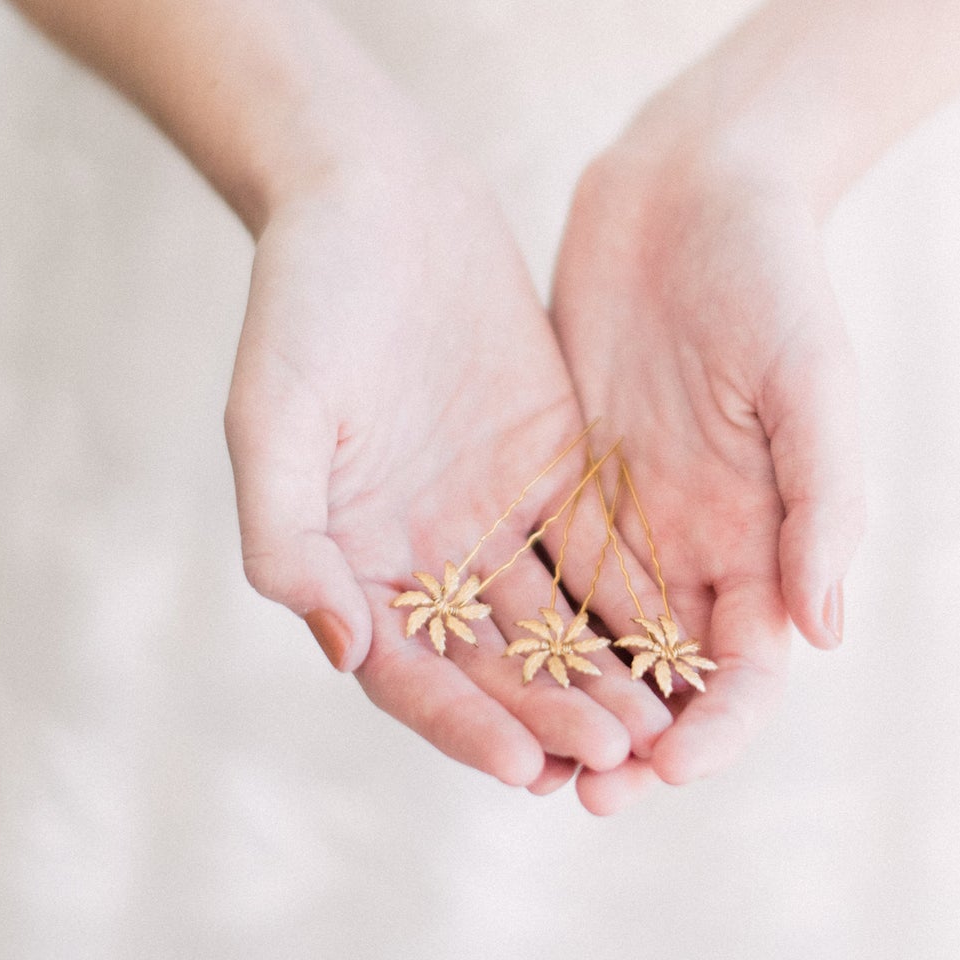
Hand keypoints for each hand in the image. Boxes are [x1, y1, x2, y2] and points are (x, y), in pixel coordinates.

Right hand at [224, 122, 671, 793]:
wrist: (370, 190)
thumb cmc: (302, 299)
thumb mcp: (273, 415)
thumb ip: (288, 537)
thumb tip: (343, 650)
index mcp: (347, 558)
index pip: (410, 673)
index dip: (464, 724)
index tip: (527, 768)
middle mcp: (421, 553)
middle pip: (492, 664)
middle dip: (552, 716)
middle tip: (620, 763)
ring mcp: (489, 511)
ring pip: (554, 619)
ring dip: (602, 675)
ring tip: (663, 725)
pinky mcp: (550, 464)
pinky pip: (596, 546)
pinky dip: (634, 595)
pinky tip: (686, 633)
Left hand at [550, 109, 865, 813]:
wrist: (695, 183)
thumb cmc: (776, 275)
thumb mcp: (811, 382)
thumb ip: (821, 502)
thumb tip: (823, 634)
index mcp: (772, 536)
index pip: (746, 670)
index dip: (713, 730)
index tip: (663, 768)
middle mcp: (700, 542)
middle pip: (665, 677)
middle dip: (629, 742)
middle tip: (574, 791)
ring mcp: (630, 512)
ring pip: (595, 637)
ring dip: (565, 701)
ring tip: (516, 752)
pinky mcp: (567, 472)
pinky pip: (537, 564)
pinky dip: (514, 619)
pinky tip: (465, 655)